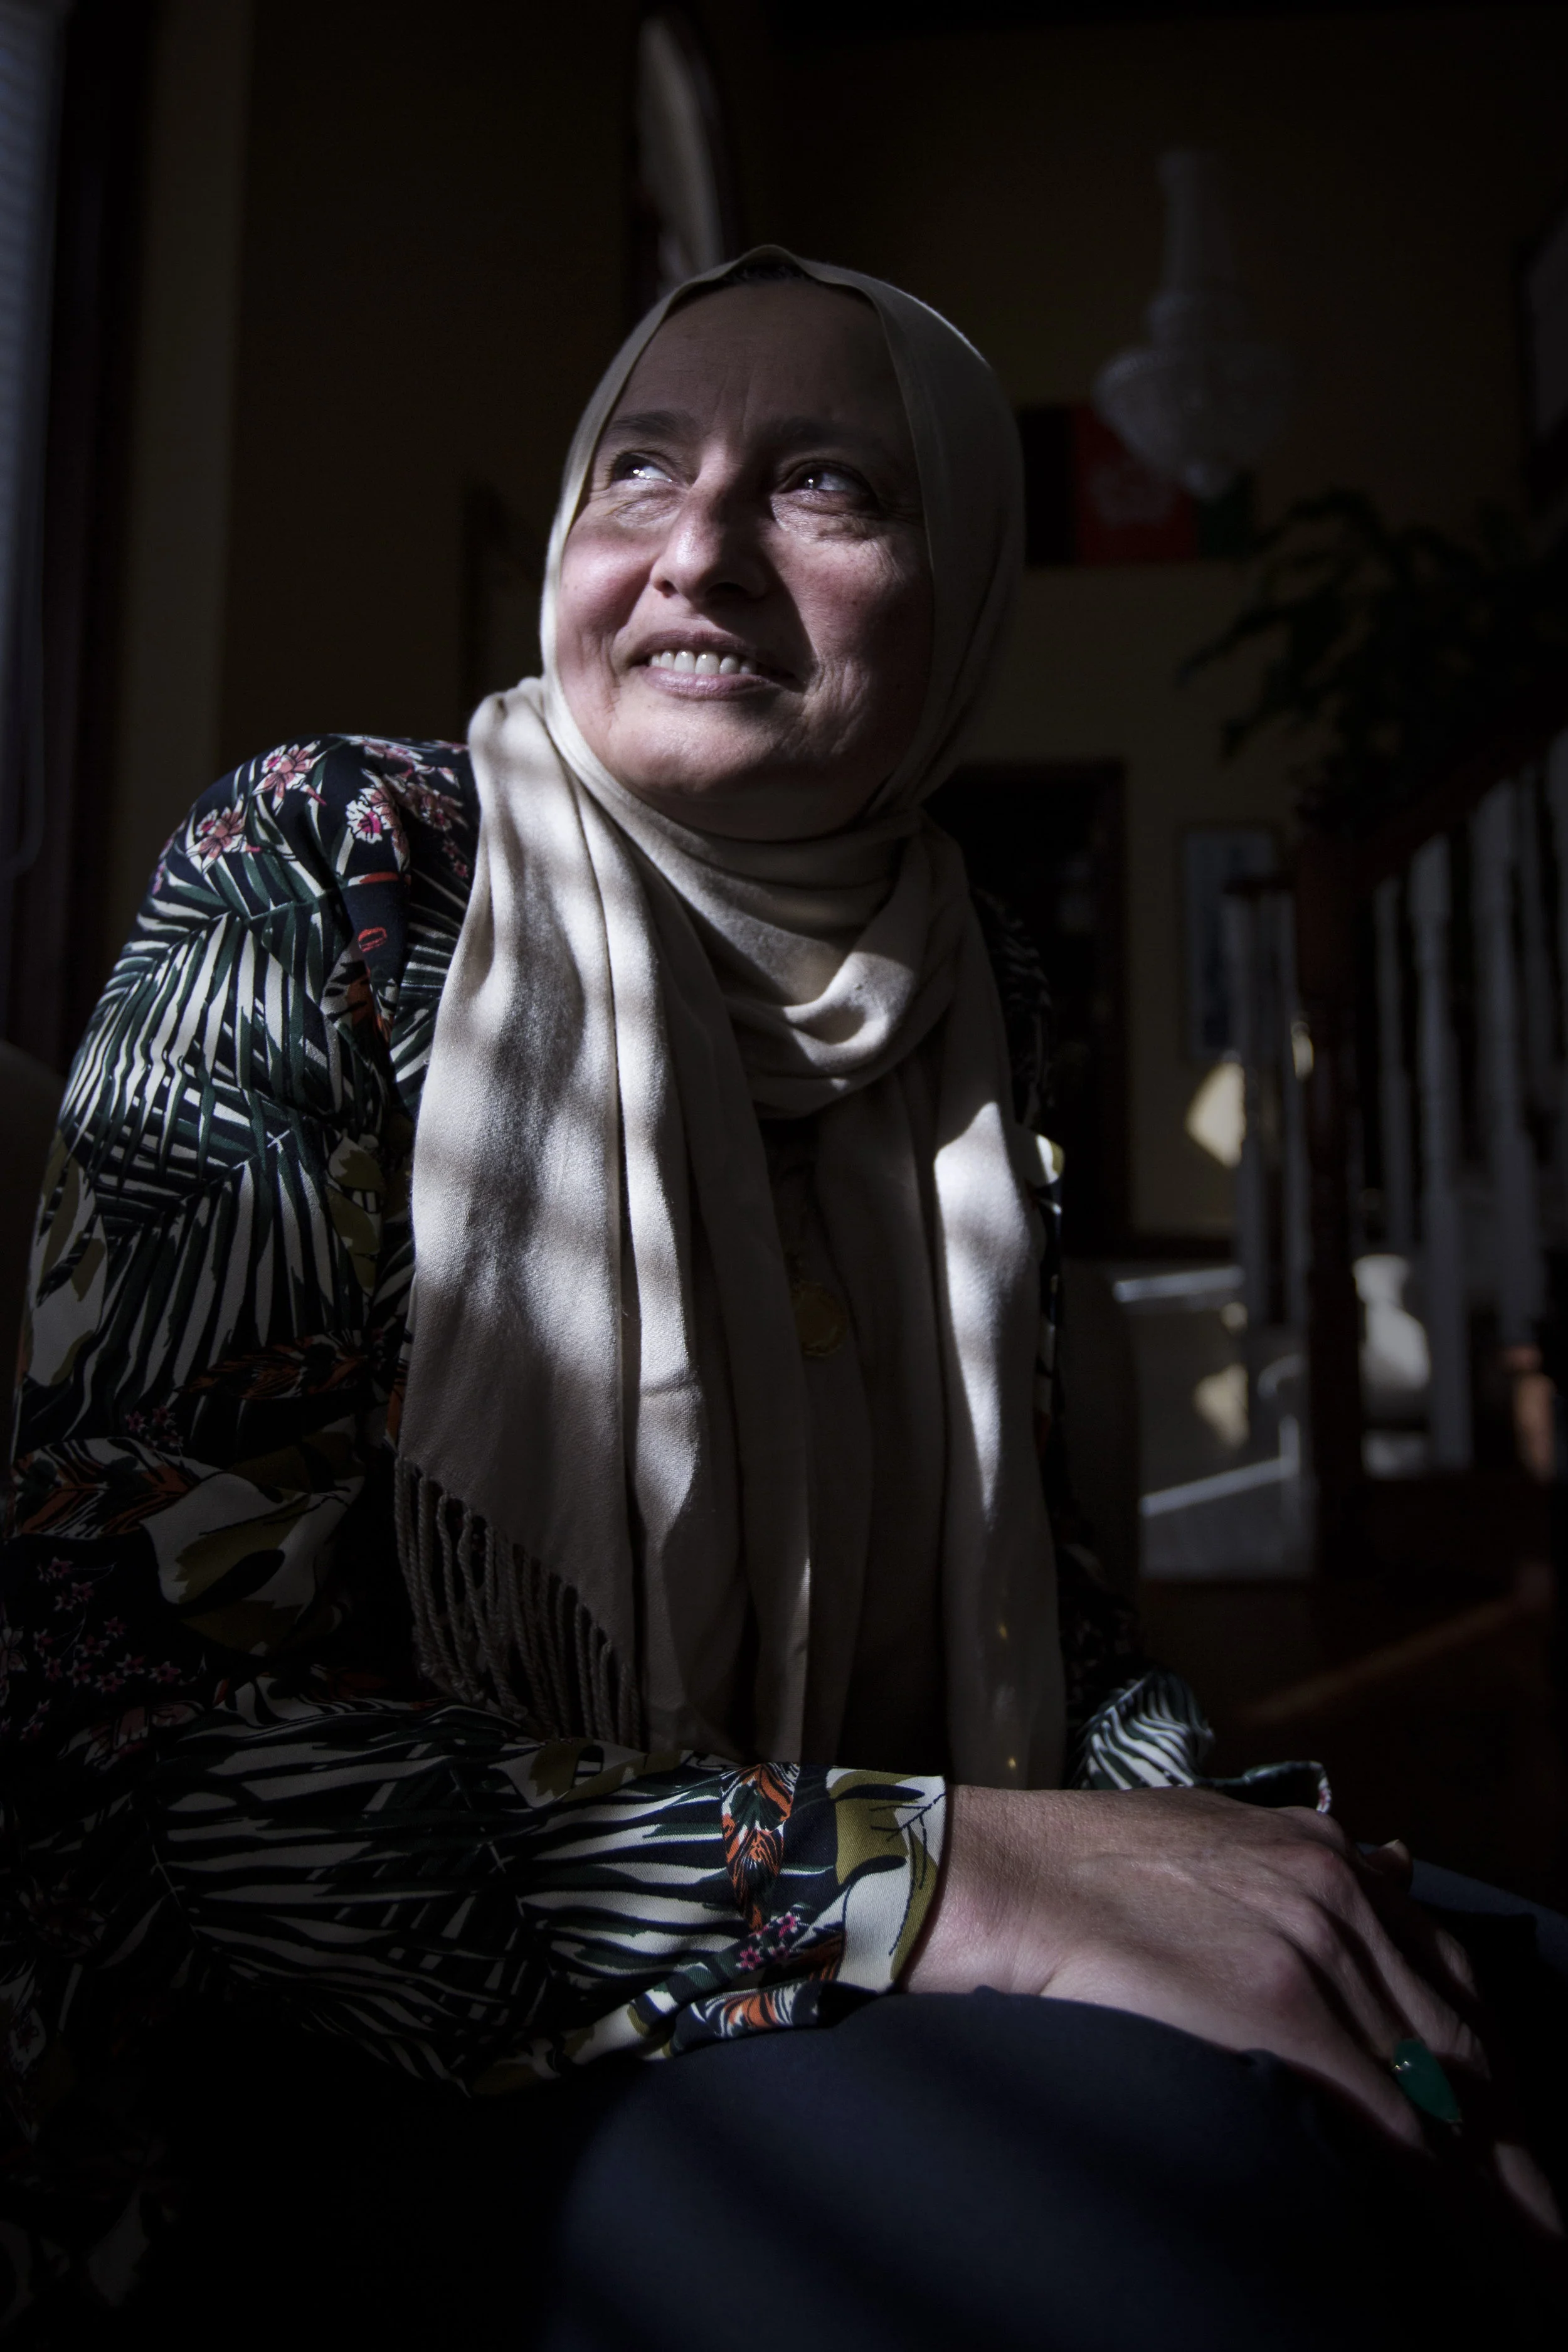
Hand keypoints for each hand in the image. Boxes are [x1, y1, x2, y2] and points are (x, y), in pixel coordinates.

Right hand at [905, 1784, 1560, 2239]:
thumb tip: (1388, 1865)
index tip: (1506, 2140)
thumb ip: (1299, 1859)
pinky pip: (1392, 2126)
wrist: (992, 1872)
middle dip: (1506, 2144)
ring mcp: (1313, 1951)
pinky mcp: (1275, 2009)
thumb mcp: (1212, 1832)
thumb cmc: (1078, 1863)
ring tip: (1526, 2266)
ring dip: (1492, 2190)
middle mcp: (1338, 1895)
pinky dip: (1439, 2199)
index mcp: (1325, 1858)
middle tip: (1538, 2233)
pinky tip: (1462, 2250)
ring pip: (1444, 2097)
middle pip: (1464, 2045)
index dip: (1485, 2075)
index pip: (1447, 1982)